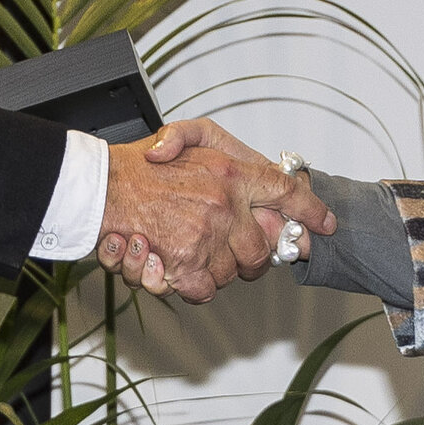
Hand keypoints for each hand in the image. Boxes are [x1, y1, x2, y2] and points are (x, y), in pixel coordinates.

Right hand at [95, 120, 334, 302]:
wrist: (97, 185)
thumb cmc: (136, 164)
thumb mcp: (188, 136)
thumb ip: (228, 156)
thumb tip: (262, 177)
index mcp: (230, 170)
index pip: (286, 191)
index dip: (310, 210)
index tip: (326, 224)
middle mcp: (225, 202)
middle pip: (262, 248)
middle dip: (251, 257)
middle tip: (230, 252)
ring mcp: (206, 234)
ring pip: (232, 272)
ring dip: (214, 269)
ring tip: (186, 251)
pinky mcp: (184, 261)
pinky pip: (204, 288)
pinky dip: (191, 286)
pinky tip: (173, 268)